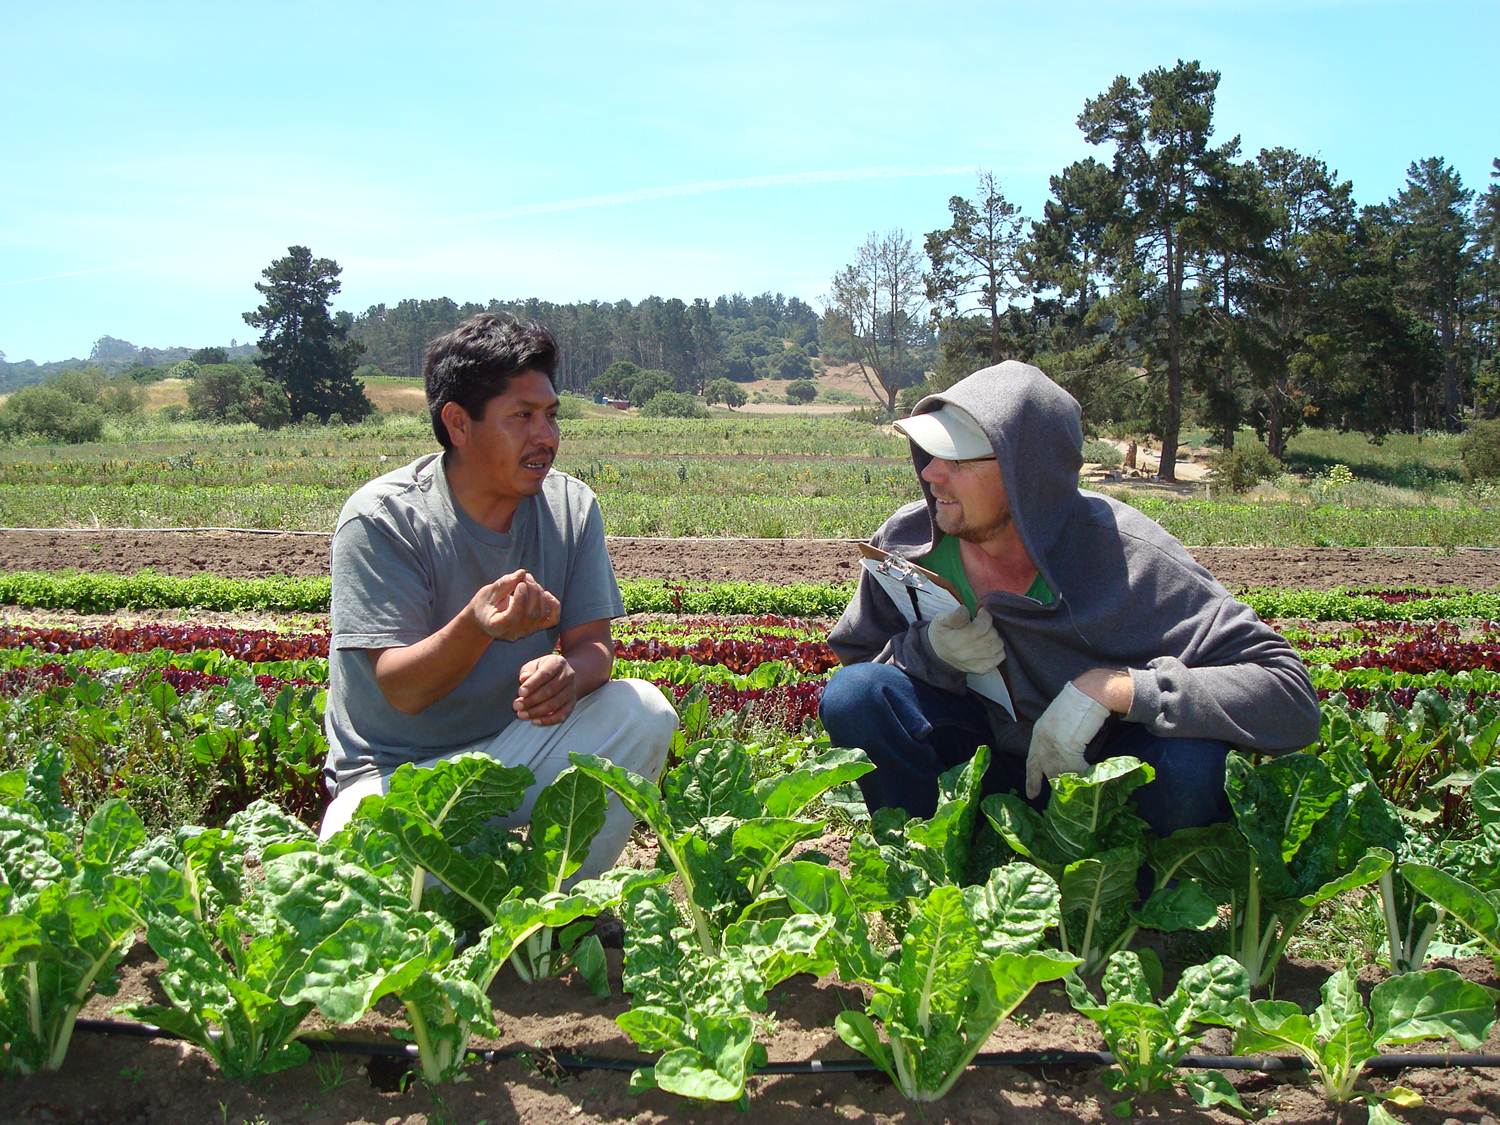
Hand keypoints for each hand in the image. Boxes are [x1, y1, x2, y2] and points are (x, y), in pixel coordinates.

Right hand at [469, 570, 559, 640]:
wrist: (486, 620)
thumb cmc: (484, 606)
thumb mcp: (487, 593)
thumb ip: (503, 584)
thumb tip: (522, 573)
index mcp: (498, 626)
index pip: (515, 616)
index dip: (522, 598)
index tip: (521, 583)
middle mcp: (514, 632)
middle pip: (531, 614)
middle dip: (532, 591)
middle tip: (526, 576)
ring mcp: (527, 631)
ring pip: (541, 614)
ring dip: (540, 593)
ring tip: (530, 581)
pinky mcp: (536, 627)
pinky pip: (552, 619)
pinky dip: (553, 606)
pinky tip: (546, 594)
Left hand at [513, 653, 576, 725]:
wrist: (561, 677)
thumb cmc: (543, 671)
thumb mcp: (534, 666)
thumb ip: (528, 671)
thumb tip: (524, 679)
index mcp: (558, 663)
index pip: (545, 674)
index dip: (532, 684)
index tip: (520, 693)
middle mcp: (568, 676)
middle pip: (550, 690)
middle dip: (532, 700)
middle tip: (517, 706)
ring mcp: (571, 691)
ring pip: (555, 704)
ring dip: (537, 711)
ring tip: (522, 714)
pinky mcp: (571, 704)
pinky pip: (561, 715)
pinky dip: (548, 720)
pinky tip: (535, 721)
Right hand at [926, 606, 1005, 673]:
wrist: (938, 653)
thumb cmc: (942, 634)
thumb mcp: (941, 620)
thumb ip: (954, 615)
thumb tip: (965, 610)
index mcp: (957, 641)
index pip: (982, 627)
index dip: (984, 616)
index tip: (980, 612)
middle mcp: (967, 654)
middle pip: (991, 636)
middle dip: (989, 626)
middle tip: (981, 623)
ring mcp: (976, 663)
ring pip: (998, 645)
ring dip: (994, 637)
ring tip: (985, 633)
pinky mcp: (982, 668)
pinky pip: (1000, 656)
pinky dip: (998, 649)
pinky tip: (989, 644)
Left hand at [1025, 681, 1109, 798]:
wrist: (1089, 693)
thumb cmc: (1079, 702)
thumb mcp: (1061, 721)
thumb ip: (1059, 738)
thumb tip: (1067, 753)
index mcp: (1039, 733)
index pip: (1032, 762)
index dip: (1032, 780)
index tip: (1032, 795)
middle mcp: (1042, 741)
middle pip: (1047, 771)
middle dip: (1057, 782)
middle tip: (1065, 795)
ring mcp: (1053, 745)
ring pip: (1061, 773)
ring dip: (1073, 780)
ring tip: (1083, 786)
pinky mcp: (1067, 748)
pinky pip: (1076, 770)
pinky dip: (1085, 774)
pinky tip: (1092, 775)